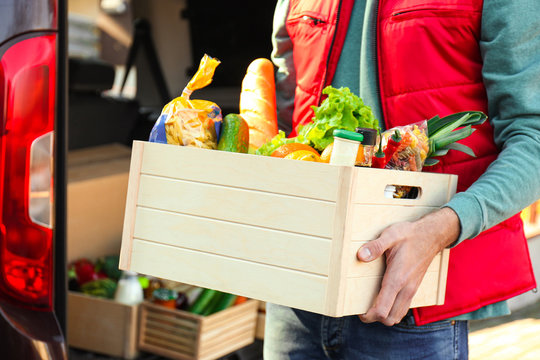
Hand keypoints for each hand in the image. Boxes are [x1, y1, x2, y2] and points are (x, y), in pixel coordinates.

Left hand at [356, 207, 459, 325]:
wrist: (432, 235)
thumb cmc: (410, 235)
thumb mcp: (390, 235)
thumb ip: (375, 246)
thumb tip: (361, 256)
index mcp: (397, 279)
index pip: (382, 310)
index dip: (368, 315)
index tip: (357, 309)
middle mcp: (406, 288)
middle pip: (390, 319)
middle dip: (374, 318)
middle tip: (362, 308)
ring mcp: (412, 290)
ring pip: (398, 315)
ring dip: (384, 315)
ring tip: (371, 304)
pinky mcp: (414, 288)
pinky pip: (403, 307)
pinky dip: (392, 309)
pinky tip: (383, 297)